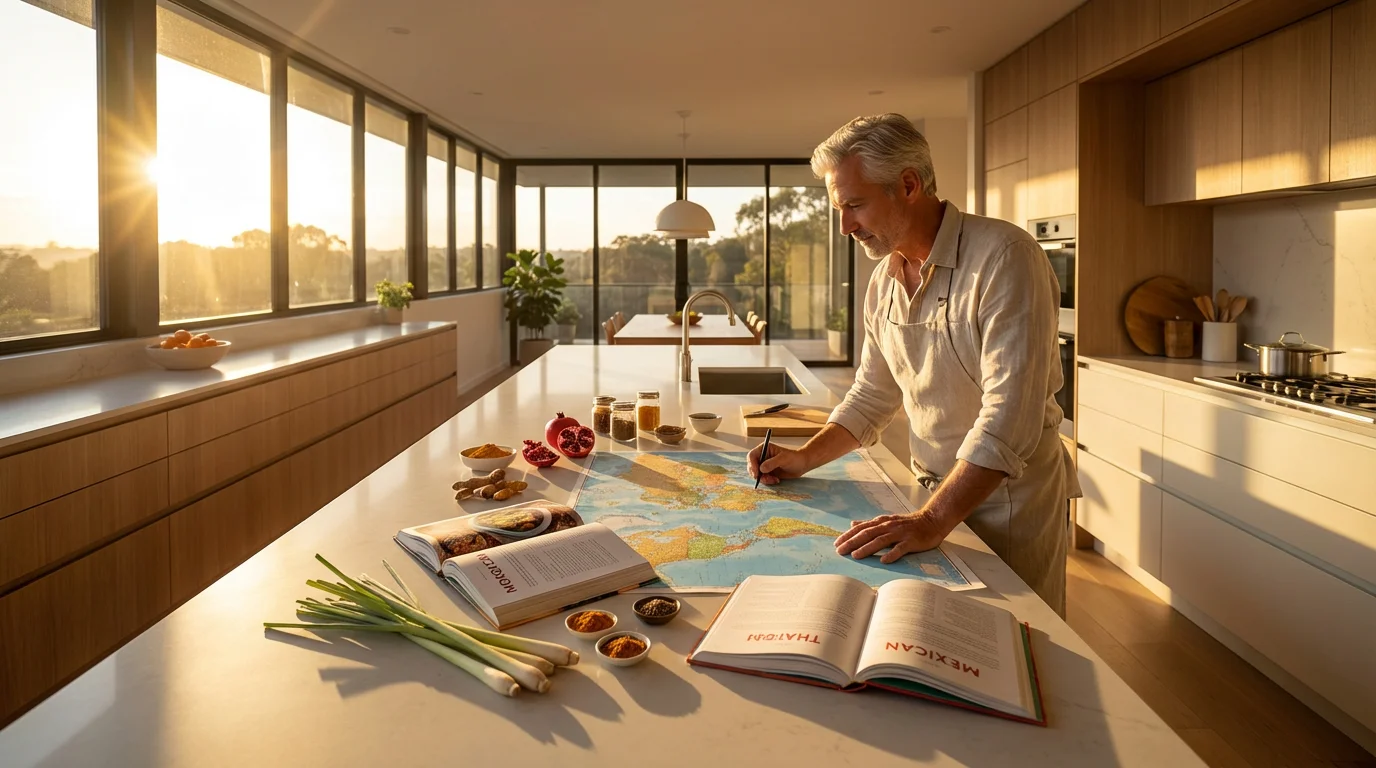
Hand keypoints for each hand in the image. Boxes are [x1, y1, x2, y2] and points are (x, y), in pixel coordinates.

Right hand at [748, 442, 808, 485]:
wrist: (802, 465)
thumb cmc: (794, 458)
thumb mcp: (783, 459)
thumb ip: (772, 463)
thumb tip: (761, 469)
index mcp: (764, 449)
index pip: (752, 456)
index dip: (752, 465)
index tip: (756, 473)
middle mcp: (762, 457)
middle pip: (751, 466)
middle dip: (756, 474)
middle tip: (763, 479)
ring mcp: (764, 465)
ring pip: (756, 474)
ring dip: (763, 479)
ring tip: (774, 480)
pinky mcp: (768, 473)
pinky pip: (762, 479)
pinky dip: (768, 481)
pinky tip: (776, 480)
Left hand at [833, 511, 949, 563]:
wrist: (932, 520)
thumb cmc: (908, 523)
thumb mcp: (887, 521)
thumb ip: (870, 524)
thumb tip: (852, 524)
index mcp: (882, 522)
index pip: (861, 529)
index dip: (848, 536)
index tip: (836, 543)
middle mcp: (889, 526)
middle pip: (867, 534)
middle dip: (852, 542)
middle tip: (840, 551)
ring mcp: (900, 534)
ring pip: (880, 540)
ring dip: (867, 548)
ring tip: (855, 555)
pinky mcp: (911, 541)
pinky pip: (900, 548)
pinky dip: (892, 554)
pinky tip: (883, 560)